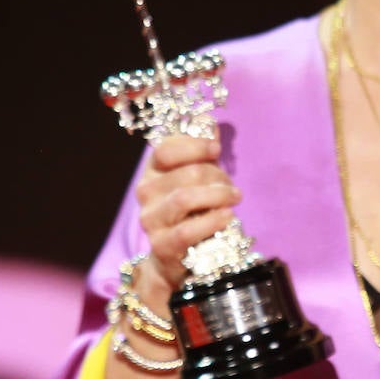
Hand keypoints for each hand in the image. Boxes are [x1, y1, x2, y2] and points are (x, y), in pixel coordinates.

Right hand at [133, 132, 240, 298]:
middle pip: (186, 174)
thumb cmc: (193, 209)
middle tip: (232, 187)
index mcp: (153, 171)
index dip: (193, 145)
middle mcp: (145, 193)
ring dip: (217, 196)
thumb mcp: (198, 177)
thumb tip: (208, 123)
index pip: (164, 149)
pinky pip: (187, 230)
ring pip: (185, 198)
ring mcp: (151, 220)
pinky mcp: (161, 246)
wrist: (178, 255)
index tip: (216, 149)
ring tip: (234, 199)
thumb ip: (202, 152)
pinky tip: (227, 216)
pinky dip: (212, 220)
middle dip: (217, 177)